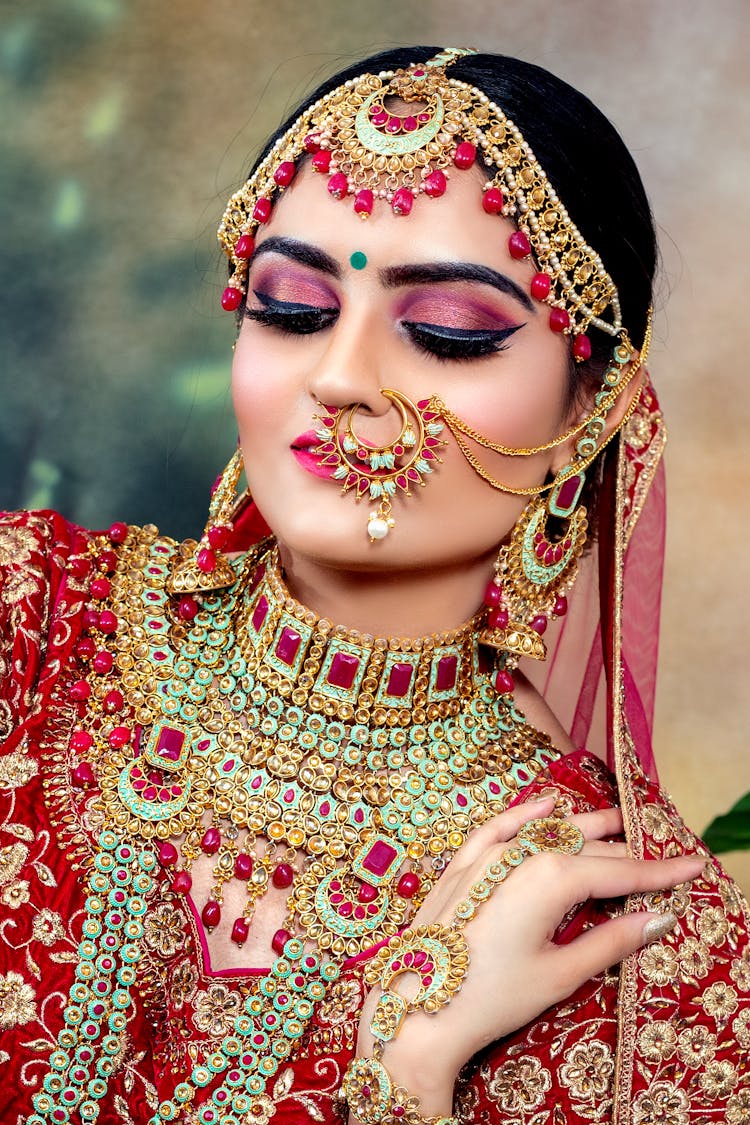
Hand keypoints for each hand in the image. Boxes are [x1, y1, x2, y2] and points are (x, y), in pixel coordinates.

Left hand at [355, 796, 704, 1115]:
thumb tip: (658, 919)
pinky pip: (500, 826)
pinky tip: (547, 806)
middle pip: (587, 848)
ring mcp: (486, 855)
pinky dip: (527, 814)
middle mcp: (520, 853)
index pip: (619, 870)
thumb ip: (611, 940)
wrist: (415, 1010)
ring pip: (548, 831)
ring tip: (617, 822)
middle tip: (660, 856)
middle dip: (626, 853)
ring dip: (585, 827)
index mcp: (551, 877)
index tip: (691, 864)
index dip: (658, 870)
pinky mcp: (461, 865)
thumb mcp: (561, 973)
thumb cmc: (490, 996)